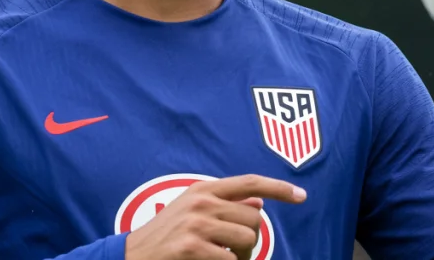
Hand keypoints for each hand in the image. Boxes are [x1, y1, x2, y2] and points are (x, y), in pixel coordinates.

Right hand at [124, 174, 306, 259]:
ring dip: (243, 256)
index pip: (250, 182)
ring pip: (248, 239)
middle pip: (254, 217)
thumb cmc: (165, 236)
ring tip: (224, 259)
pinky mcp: (191, 247)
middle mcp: (202, 201)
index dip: (279, 187)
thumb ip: (224, 204)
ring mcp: (196, 223)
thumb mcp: (191, 211)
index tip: (301, 196)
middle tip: (234, 252)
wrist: (131, 256)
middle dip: (252, 239)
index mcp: (204, 189)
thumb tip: (258, 201)